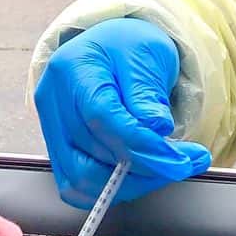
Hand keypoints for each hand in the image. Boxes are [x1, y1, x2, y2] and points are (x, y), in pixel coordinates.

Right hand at [34, 18, 211, 208]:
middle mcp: (53, 99)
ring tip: (166, 169)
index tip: (178, 158)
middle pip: (93, 152)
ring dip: (131, 183)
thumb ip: (148, 93)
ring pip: (83, 177)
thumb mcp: (148, 54)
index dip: (140, 144)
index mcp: (72, 67)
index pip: (101, 117)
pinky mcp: (57, 148)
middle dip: (146, 168)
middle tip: (185, 163)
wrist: (112, 48)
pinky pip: (76, 185)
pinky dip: (109, 189)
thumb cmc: (129, 46)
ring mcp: (50, 127)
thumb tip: (156, 129)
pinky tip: (140, 177)